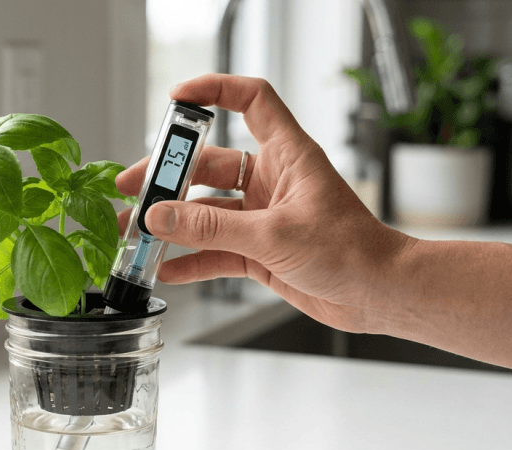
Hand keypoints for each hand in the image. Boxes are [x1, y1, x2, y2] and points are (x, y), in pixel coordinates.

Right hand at [116, 74, 412, 333]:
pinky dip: (190, 260)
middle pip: (209, 165)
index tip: (178, 98)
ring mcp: (262, 217)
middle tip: (133, 187)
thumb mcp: (273, 235)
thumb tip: (160, 218)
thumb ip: (211, 229)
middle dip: (168, 175)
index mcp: (286, 156)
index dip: (216, 91)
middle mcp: (271, 181)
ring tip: (136, 234)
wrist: (378, 295)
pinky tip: (166, 268)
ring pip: (206, 212)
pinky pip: (215, 250)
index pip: (251, 102)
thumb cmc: (352, 252)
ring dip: (172, 224)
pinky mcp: (260, 251)